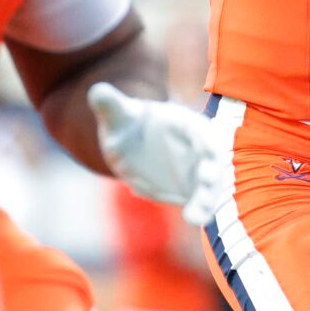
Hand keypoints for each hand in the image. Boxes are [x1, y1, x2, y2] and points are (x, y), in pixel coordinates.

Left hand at [87, 83, 229, 226]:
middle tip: (207, 180)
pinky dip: (200, 211)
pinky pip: (199, 202)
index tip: (209, 151)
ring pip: (209, 185)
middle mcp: (197, 147)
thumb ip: (111, 104)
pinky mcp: (190, 190)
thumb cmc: (128, 125)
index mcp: (184, 123)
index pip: (200, 130)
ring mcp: (196, 170)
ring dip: (207, 198)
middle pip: (213, 160)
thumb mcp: (118, 114)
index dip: (206, 139)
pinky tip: (193, 219)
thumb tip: (96, 91)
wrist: (131, 146)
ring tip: (198, 215)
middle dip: (213, 171)